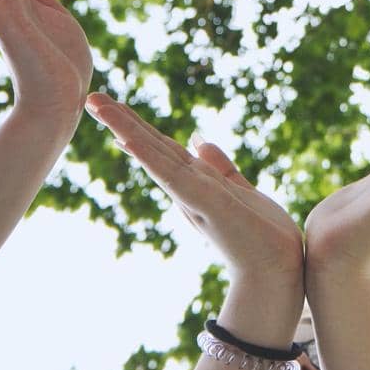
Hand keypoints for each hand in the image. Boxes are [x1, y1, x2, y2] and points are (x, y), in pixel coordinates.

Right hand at [84, 95, 304, 283]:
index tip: (112, 108)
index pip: (162, 149)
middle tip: (91, 97)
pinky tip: (126, 139)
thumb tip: (197, 140)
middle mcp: (187, 189)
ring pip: (154, 155)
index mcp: (196, 183)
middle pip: (150, 147)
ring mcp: (193, 195)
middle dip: (121, 121)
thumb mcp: (241, 191)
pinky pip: (171, 176)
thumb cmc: (263, 238)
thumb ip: (220, 167)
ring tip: (97, 105)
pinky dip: (148, 157)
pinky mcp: (205, 203)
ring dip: (125, 128)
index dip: (137, 126)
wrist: (279, 272)